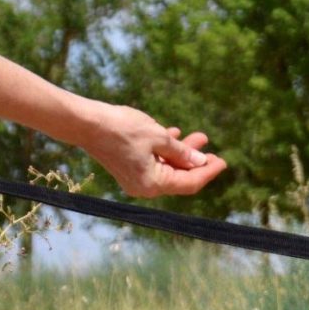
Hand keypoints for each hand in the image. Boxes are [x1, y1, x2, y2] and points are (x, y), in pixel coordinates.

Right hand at [80, 103, 226, 197]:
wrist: (84, 122)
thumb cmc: (121, 128)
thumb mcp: (157, 137)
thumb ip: (181, 152)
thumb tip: (200, 161)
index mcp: (153, 184)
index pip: (189, 183)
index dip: (208, 172)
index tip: (223, 161)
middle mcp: (145, 187)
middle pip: (179, 176)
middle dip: (196, 161)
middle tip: (213, 150)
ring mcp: (136, 179)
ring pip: (168, 167)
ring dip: (182, 152)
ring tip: (199, 137)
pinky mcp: (129, 167)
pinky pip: (154, 161)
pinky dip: (165, 150)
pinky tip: (175, 134)